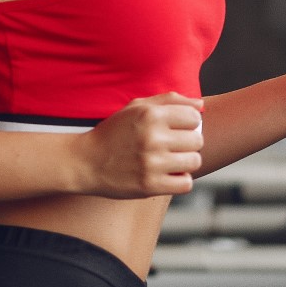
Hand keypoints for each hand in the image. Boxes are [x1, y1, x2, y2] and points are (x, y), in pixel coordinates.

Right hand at [75, 92, 204, 196]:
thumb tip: (201, 105)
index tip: (177, 129)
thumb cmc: (114, 132)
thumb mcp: (137, 107)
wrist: (85, 161)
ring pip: (195, 162)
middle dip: (188, 143)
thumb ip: (170, 100)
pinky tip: (168, 175)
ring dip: (186, 162)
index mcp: (151, 115)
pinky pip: (186, 184)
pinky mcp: (149, 186)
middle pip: (197, 140)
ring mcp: (151, 163)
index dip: (189, 123)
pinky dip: (180, 181)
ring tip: (171, 160)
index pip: (195, 117)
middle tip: (173, 146)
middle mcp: (152, 138)